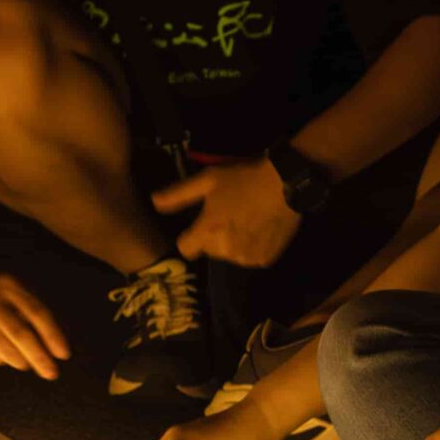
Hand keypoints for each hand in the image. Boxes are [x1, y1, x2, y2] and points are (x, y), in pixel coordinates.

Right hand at [0, 267, 69, 379]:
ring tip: (25, 360)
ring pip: (4, 351)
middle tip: (51, 374)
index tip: (63, 355)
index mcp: (8, 285)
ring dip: (21, 361)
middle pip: (19, 334)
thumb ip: (33, 309)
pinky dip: (1, 359)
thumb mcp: (15, 287)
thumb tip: (53, 346)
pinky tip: (0, 349)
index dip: (52, 335)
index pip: (36, 312)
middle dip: (39, 357)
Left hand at [153, 159, 301, 267]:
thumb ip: (178, 195)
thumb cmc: (242, 179)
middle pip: (209, 250)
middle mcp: (225, 251)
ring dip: (233, 243)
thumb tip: (153, 202)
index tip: (202, 223)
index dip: (190, 235)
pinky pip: (250, 257)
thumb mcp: (207, 181)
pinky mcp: (264, 260)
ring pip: (230, 255)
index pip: (185, 248)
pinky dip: (252, 247)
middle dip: (214, 237)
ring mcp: (246, 258)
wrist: (286, 183)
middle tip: (229, 215)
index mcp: (207, 233)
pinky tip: (260, 229)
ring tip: (246, 221)